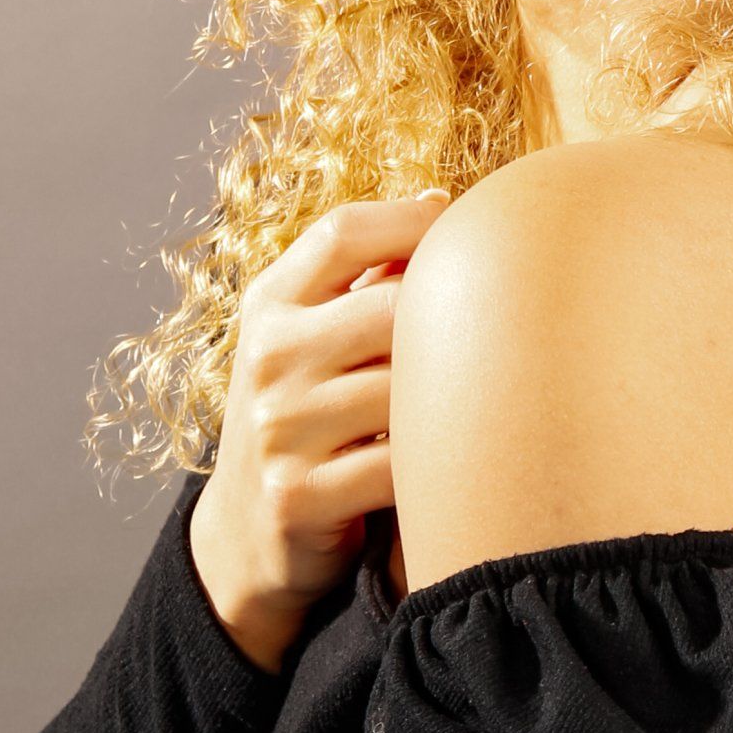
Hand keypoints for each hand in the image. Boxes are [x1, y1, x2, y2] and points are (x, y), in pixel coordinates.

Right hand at [186, 192, 452, 672]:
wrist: (244, 533)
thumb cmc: (309, 417)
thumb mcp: (311, 339)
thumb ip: (365, 280)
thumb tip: (437, 200)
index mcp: (269, 304)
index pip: (343, 232)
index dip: (414, 223)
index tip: (467, 237)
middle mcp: (267, 357)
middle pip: (392, 306)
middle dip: (449, 329)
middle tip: (487, 349)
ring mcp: (279, 427)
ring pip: (407, 390)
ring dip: (447, 406)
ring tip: (463, 415)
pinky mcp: (299, 496)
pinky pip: (402, 464)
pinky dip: (432, 468)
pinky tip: (441, 468)